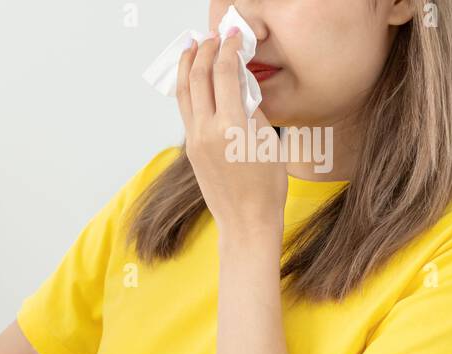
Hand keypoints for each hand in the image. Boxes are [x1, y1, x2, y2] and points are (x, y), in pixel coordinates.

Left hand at [177, 29, 287, 240]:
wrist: (246, 219)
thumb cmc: (267, 185)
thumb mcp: (267, 140)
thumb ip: (252, 108)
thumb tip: (241, 83)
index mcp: (231, 126)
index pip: (225, 73)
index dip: (227, 49)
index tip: (233, 36)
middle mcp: (207, 131)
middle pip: (198, 77)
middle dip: (204, 51)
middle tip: (212, 36)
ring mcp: (195, 140)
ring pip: (184, 93)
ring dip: (187, 66)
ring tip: (191, 47)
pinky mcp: (190, 149)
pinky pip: (186, 111)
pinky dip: (187, 89)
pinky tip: (192, 78)